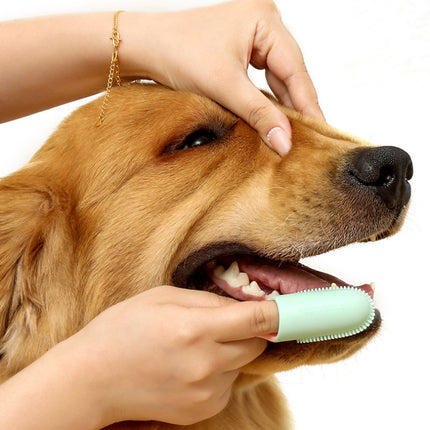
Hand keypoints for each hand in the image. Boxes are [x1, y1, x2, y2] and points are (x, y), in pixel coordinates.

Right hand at [67, 286, 277, 426]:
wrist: (92, 379)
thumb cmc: (123, 329)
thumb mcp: (163, 296)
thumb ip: (208, 300)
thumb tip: (243, 304)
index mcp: (195, 329)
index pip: (259, 320)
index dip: (282, 312)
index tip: (294, 307)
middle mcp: (206, 364)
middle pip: (257, 343)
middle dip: (248, 329)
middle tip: (222, 321)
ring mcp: (205, 392)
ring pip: (243, 364)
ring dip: (231, 350)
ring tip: (194, 344)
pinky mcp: (202, 410)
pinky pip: (228, 383)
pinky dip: (219, 370)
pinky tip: (189, 365)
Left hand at [121, 0, 323, 155]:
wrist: (147, 48)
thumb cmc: (179, 54)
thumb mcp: (225, 87)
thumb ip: (259, 114)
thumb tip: (285, 142)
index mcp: (264, 19)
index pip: (294, 68)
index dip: (308, 103)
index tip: (320, 130)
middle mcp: (264, 21)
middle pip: (289, 71)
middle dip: (296, 105)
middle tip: (310, 137)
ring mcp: (254, 33)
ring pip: (277, 75)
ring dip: (283, 103)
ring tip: (294, 131)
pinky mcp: (243, 47)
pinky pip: (263, 75)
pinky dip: (268, 97)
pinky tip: (274, 116)